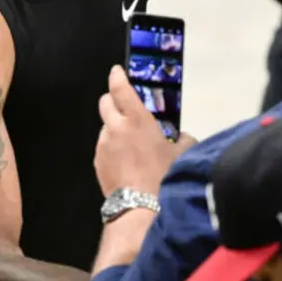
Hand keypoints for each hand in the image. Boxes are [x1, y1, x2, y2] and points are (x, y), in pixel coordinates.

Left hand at [95, 66, 195, 196]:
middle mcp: (116, 128)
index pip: (121, 88)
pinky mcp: (97, 162)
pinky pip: (104, 148)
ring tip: (129, 144)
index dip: (117, 77)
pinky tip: (125, 162)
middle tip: (122, 105)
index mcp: (137, 119)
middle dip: (111, 100)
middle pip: (104, 103)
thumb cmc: (164, 176)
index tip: (117, 71)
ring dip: (114, 129)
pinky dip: (112, 149)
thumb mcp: (184, 154)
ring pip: (105, 128)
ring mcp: (103, 145)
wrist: (141, 208)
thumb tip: (183, 138)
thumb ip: (183, 139)